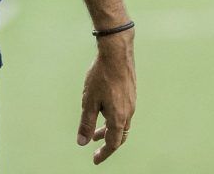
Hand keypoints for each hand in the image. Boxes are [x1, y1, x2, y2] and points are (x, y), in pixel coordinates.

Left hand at [77, 30, 135, 164]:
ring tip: (96, 133)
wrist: (116, 54)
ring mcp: (131, 103)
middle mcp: (128, 112)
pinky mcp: (130, 94)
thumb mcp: (89, 101)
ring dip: (109, 130)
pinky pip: (123, 113)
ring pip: (122, 124)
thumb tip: (82, 142)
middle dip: (108, 144)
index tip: (95, 160)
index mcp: (118, 118)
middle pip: (120, 136)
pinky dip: (113, 119)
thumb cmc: (101, 77)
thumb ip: (86, 123)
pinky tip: (103, 111)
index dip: (104, 153)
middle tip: (96, 150)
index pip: (113, 143)